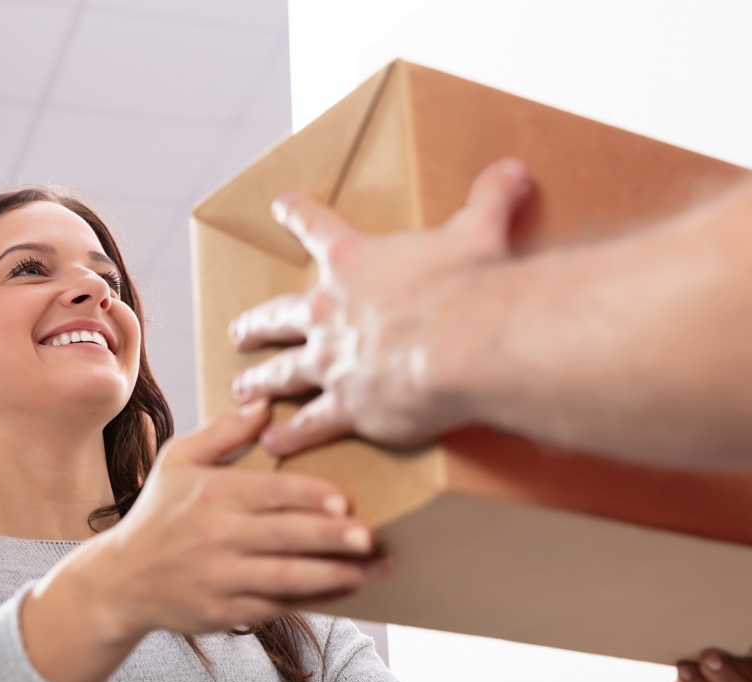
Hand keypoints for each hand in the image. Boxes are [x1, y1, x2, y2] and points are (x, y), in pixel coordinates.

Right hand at [88, 400, 392, 638]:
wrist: (120, 580)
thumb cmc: (158, 513)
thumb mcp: (177, 460)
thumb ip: (222, 431)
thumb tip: (264, 401)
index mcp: (211, 493)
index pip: (272, 492)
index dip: (312, 497)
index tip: (347, 500)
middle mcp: (216, 536)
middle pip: (286, 536)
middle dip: (332, 538)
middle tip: (370, 537)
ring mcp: (221, 578)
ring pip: (289, 578)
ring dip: (336, 575)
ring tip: (374, 569)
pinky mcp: (225, 613)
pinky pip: (280, 607)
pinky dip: (316, 600)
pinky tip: (346, 589)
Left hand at [229, 158, 531, 455]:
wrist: (460, 343)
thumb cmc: (466, 283)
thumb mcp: (480, 230)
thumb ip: (490, 198)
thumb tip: (513, 169)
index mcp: (355, 262)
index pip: (318, 228)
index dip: (299, 215)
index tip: (281, 206)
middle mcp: (330, 312)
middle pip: (280, 314)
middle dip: (258, 323)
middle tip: (238, 331)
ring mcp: (333, 362)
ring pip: (284, 372)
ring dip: (261, 380)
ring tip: (242, 387)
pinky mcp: (348, 407)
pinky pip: (311, 425)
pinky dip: (292, 435)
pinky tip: (273, 442)